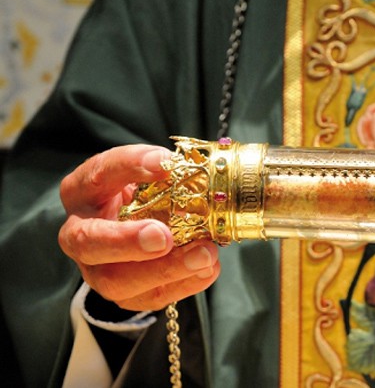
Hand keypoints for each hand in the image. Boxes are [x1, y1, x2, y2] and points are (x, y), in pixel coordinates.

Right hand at [58, 145, 219, 310]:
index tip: (165, 163)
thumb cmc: (143, 193)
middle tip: (162, 237)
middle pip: (88, 242)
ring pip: (117, 281)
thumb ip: (159, 167)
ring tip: (204, 255)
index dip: (130, 166)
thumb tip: (176, 165)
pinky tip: (208, 269)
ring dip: (164, 270)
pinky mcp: (125, 294)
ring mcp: (98, 270)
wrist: (143, 225)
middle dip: (126, 242)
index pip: (98, 174)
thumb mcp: (147, 172)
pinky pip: (149, 297)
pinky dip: (183, 285)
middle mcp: (80, 234)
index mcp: (83, 192)